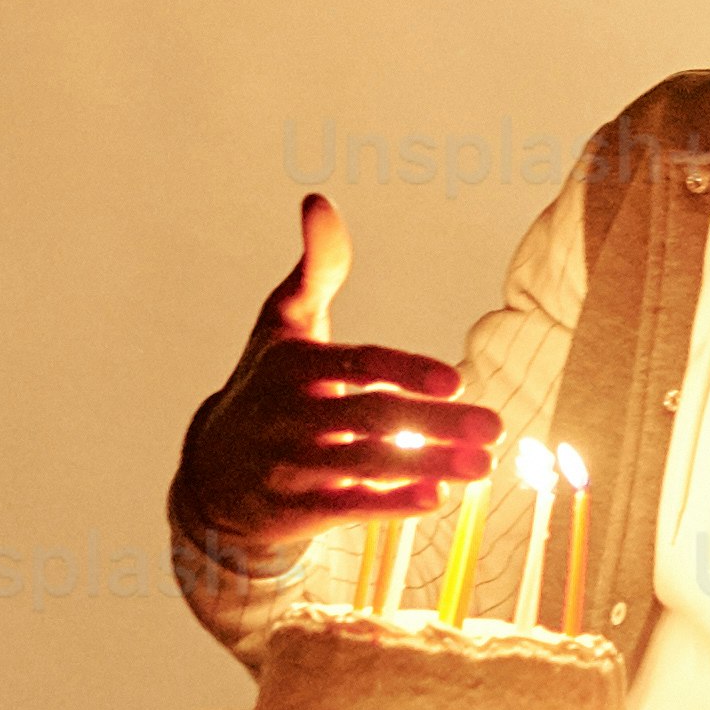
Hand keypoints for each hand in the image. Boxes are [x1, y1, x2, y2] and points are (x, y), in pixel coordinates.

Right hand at [175, 192, 498, 575]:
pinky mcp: (298, 509)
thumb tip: (318, 201)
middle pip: (372, 418)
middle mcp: (290, 416)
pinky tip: (439, 497)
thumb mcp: (283, 323)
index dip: (405, 371)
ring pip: (368, 467)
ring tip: (483, 466)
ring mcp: (292, 466)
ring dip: (429, 466)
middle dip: (436, 424)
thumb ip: (316, 268)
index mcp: (293, 365)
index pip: (358, 365)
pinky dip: (393, 504)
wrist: (213, 469)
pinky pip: (351, 507)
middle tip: (495, 425)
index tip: (455, 379)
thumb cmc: (267, 383)